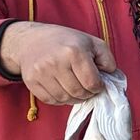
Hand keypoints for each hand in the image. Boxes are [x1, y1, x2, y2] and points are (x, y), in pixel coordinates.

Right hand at [0, 22, 115, 104]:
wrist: (31, 39)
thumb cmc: (67, 41)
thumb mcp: (93, 43)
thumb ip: (107, 60)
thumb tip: (110, 78)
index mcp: (73, 52)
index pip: (92, 83)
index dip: (98, 87)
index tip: (97, 83)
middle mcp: (55, 62)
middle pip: (79, 93)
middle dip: (87, 94)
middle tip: (87, 87)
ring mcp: (41, 72)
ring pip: (65, 99)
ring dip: (74, 98)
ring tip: (76, 88)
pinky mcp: (30, 81)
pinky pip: (50, 100)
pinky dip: (60, 99)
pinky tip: (63, 89)